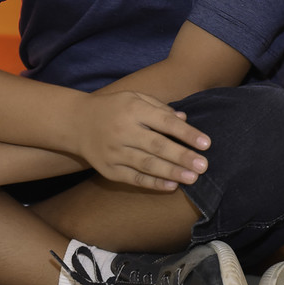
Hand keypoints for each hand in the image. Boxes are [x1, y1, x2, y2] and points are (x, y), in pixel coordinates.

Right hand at [72, 90, 210, 191]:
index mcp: (133, 109)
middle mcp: (123, 130)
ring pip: (146, 164)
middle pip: (157, 146)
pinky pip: (134, 178)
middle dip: (182, 156)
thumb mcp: (135, 98)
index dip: (187, 133)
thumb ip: (160, 108)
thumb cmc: (114, 108)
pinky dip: (153, 183)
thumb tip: (185, 120)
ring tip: (192, 178)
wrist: (76, 123)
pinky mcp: (108, 169)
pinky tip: (171, 186)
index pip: (164, 122)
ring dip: (171, 172)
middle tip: (204, 166)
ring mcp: (114, 152)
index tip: (207, 143)